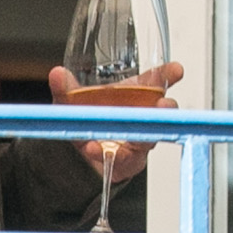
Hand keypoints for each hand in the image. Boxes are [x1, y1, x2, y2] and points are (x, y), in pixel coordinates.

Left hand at [49, 61, 184, 181]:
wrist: (86, 151)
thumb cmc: (92, 118)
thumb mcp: (75, 101)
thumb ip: (66, 88)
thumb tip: (57, 74)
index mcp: (137, 96)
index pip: (158, 82)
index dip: (169, 75)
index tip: (175, 70)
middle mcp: (144, 117)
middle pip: (163, 112)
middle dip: (166, 108)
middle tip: (163, 103)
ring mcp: (140, 140)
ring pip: (148, 138)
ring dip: (144, 135)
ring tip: (130, 131)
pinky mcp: (128, 162)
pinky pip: (121, 159)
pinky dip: (103, 152)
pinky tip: (92, 147)